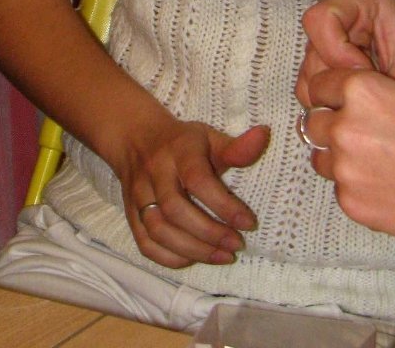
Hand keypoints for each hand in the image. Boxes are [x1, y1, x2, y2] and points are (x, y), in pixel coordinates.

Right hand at [115, 112, 269, 268]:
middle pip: (175, 210)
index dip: (224, 205)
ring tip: (223, 256)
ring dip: (192, 250)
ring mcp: (138, 195)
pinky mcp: (130, 214)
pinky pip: (145, 243)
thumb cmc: (183, 142)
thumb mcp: (210, 137)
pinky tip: (194, 259)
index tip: (248, 223)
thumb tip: (264, 136)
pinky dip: (170, 258)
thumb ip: (236, 147)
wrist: (137, 139)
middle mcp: (155, 172)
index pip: (198, 180)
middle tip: (237, 244)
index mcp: (179, 150)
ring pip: (158, 230)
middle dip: (209, 233)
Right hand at [296, 0, 394, 108]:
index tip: (366, 74)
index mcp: (362, 1)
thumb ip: (374, 86)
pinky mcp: (333, 66)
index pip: (320, 20)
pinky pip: (313, 89)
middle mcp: (343, 16)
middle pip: (311, 51)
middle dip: (337, 80)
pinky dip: (332, 102)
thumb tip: (339, 101)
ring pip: (309, 74)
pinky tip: (362, 104)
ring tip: (369, 100)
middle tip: (371, 94)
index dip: (336, 52)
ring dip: (334, 94)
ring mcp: (334, 42)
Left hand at [302, 68, 394, 247]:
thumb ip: (368, 101)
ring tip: (376, 164)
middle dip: (332, 127)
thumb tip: (339, 109)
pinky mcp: (351, 202)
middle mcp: (346, 124)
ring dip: (339, 159)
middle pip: (314, 122)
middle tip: (362, 137)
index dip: (332, 95)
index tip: (344, 104)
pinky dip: (356, 188)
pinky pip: (340, 189)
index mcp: (362, 89)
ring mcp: (345, 167)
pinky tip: (388, 187)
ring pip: (322, 158)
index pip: (319, 86)